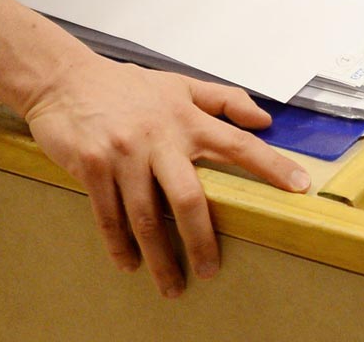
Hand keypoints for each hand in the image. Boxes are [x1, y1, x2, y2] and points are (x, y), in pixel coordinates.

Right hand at [22, 54, 309, 297]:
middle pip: (189, 198)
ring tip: (171, 284)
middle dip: (202, 241)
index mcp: (186, 118)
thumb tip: (265, 118)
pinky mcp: (92, 166)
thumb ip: (224, 100)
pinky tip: (129, 264)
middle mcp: (158, 137)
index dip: (271, 165)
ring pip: (147, 216)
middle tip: (210, 271)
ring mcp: (124, 153)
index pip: (238, 143)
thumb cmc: (126, 86)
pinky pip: (109, 216)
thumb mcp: (179, 85)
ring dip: (160, 257)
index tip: (299, 187)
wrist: (64, 79)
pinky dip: (120, 245)